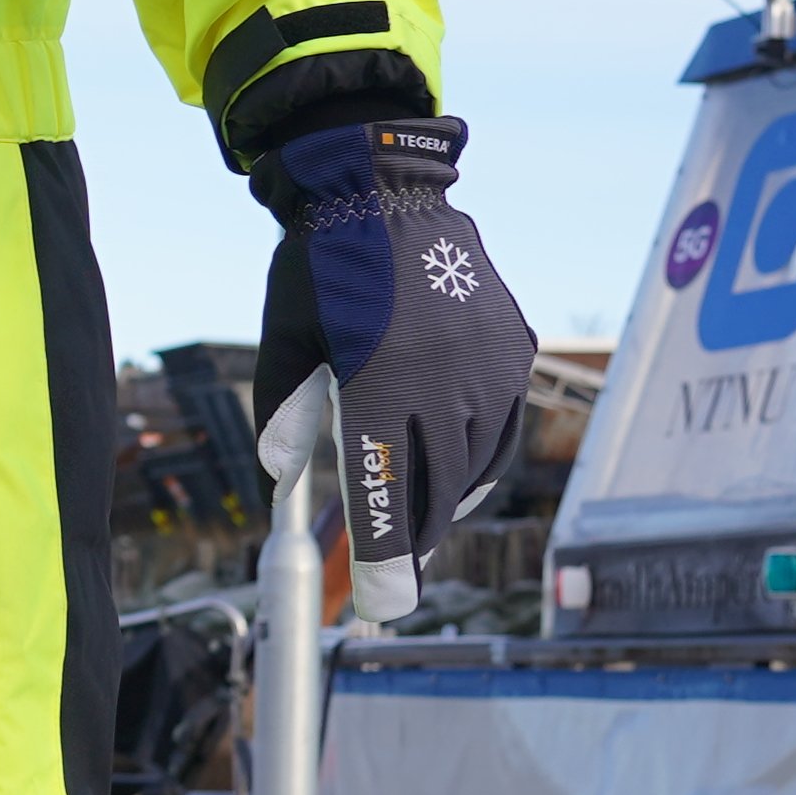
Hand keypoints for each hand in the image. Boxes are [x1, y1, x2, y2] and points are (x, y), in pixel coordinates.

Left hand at [250, 114, 534, 624]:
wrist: (383, 187)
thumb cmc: (319, 267)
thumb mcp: (285, 337)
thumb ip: (282, 413)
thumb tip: (284, 480)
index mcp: (377, 376)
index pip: (385, 491)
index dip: (383, 559)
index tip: (381, 607)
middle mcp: (441, 374)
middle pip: (435, 491)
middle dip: (412, 545)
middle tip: (391, 582)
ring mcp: (486, 362)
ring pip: (475, 466)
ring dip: (445, 505)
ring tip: (415, 527)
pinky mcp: (513, 349)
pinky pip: (502, 430)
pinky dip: (479, 464)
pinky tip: (453, 477)